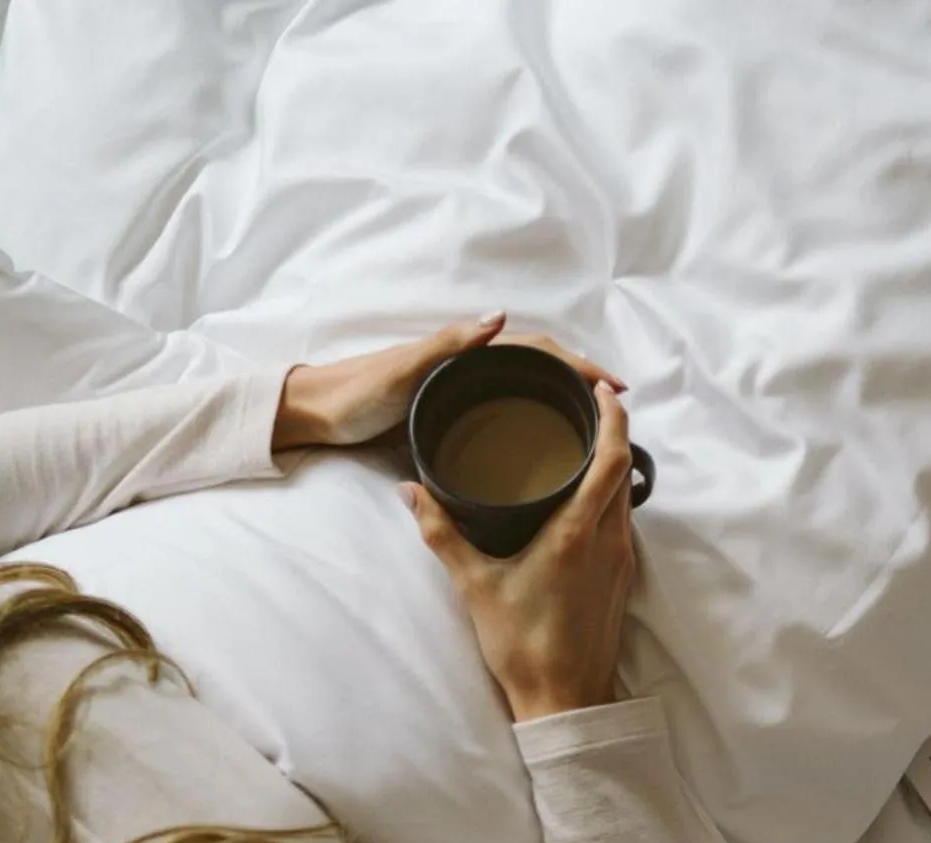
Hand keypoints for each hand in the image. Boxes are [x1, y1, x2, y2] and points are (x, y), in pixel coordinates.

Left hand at [274, 316, 626, 449]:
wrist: (315, 413)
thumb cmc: (355, 392)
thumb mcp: (403, 368)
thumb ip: (449, 344)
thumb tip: (501, 318)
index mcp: (463, 351)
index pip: (535, 350)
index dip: (576, 365)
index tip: (612, 386)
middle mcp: (466, 364)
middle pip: (536, 366)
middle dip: (579, 379)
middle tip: (615, 407)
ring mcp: (457, 389)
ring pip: (522, 386)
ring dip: (558, 395)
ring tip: (590, 420)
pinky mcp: (446, 412)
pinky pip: (502, 408)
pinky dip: (530, 415)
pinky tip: (539, 437)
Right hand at [402, 382, 637, 721]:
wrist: (564, 699)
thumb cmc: (522, 645)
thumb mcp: (474, 585)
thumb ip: (441, 531)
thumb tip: (410, 490)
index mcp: (576, 533)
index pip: (611, 459)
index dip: (612, 418)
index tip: (599, 391)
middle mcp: (608, 540)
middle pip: (625, 470)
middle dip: (612, 432)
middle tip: (584, 407)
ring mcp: (621, 560)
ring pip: (627, 496)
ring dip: (612, 466)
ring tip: (581, 444)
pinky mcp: (622, 578)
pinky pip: (623, 522)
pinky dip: (609, 498)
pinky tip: (582, 498)